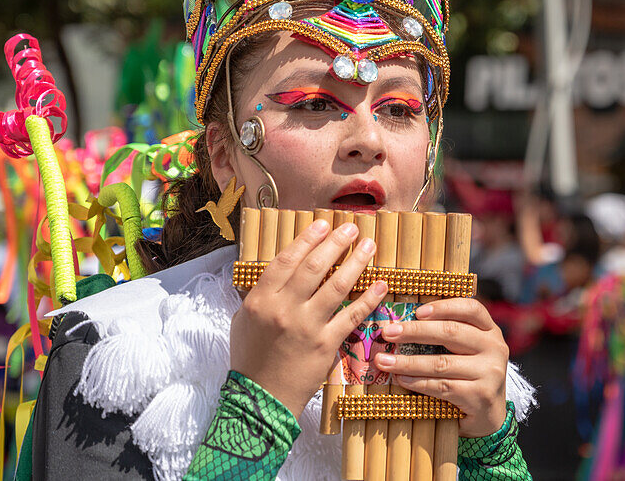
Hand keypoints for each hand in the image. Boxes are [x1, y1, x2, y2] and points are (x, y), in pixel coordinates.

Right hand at [230, 219, 386, 418]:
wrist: (261, 399)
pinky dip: (368, 298)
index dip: (307, 239)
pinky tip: (380, 284)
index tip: (323, 224)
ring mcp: (307, 326)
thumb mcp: (244, 321)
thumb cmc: (251, 358)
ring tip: (369, 246)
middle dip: (335, 243)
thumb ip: (261, 294)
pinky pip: (352, 316)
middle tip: (352, 228)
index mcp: (261, 300)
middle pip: (314, 267)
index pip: (286, 260)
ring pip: (336, 286)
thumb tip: (279, 270)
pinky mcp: (326, 344)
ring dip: (356, 262)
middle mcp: (284, 309)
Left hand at [373, 297, 509, 437]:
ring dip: (408, 362)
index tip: (417, 311)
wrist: (490, 416)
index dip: (443, 307)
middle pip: (451, 332)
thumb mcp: (467, 350)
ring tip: (384, 361)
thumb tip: (403, 321)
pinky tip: (401, 379)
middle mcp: (494, 348)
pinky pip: (442, 386)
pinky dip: (418, 382)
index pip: (470, 309)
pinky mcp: (479, 396)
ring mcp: (489, 373)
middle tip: (388, 333)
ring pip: (441, 363)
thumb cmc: (470, 376)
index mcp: (490, 331)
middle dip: (415, 332)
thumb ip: (448, 333)